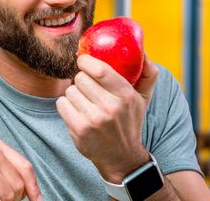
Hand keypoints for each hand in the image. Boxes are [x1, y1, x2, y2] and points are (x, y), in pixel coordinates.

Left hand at [56, 54, 158, 182]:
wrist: (121, 157)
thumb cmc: (129, 121)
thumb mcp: (143, 99)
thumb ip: (148, 74)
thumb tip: (144, 52)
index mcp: (126, 96)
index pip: (100, 70)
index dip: (86, 61)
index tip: (83, 61)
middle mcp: (110, 107)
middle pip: (81, 78)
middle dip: (81, 79)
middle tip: (87, 87)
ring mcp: (94, 120)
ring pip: (70, 91)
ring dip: (74, 94)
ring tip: (84, 102)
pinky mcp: (79, 130)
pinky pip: (61, 104)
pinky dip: (66, 105)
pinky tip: (76, 111)